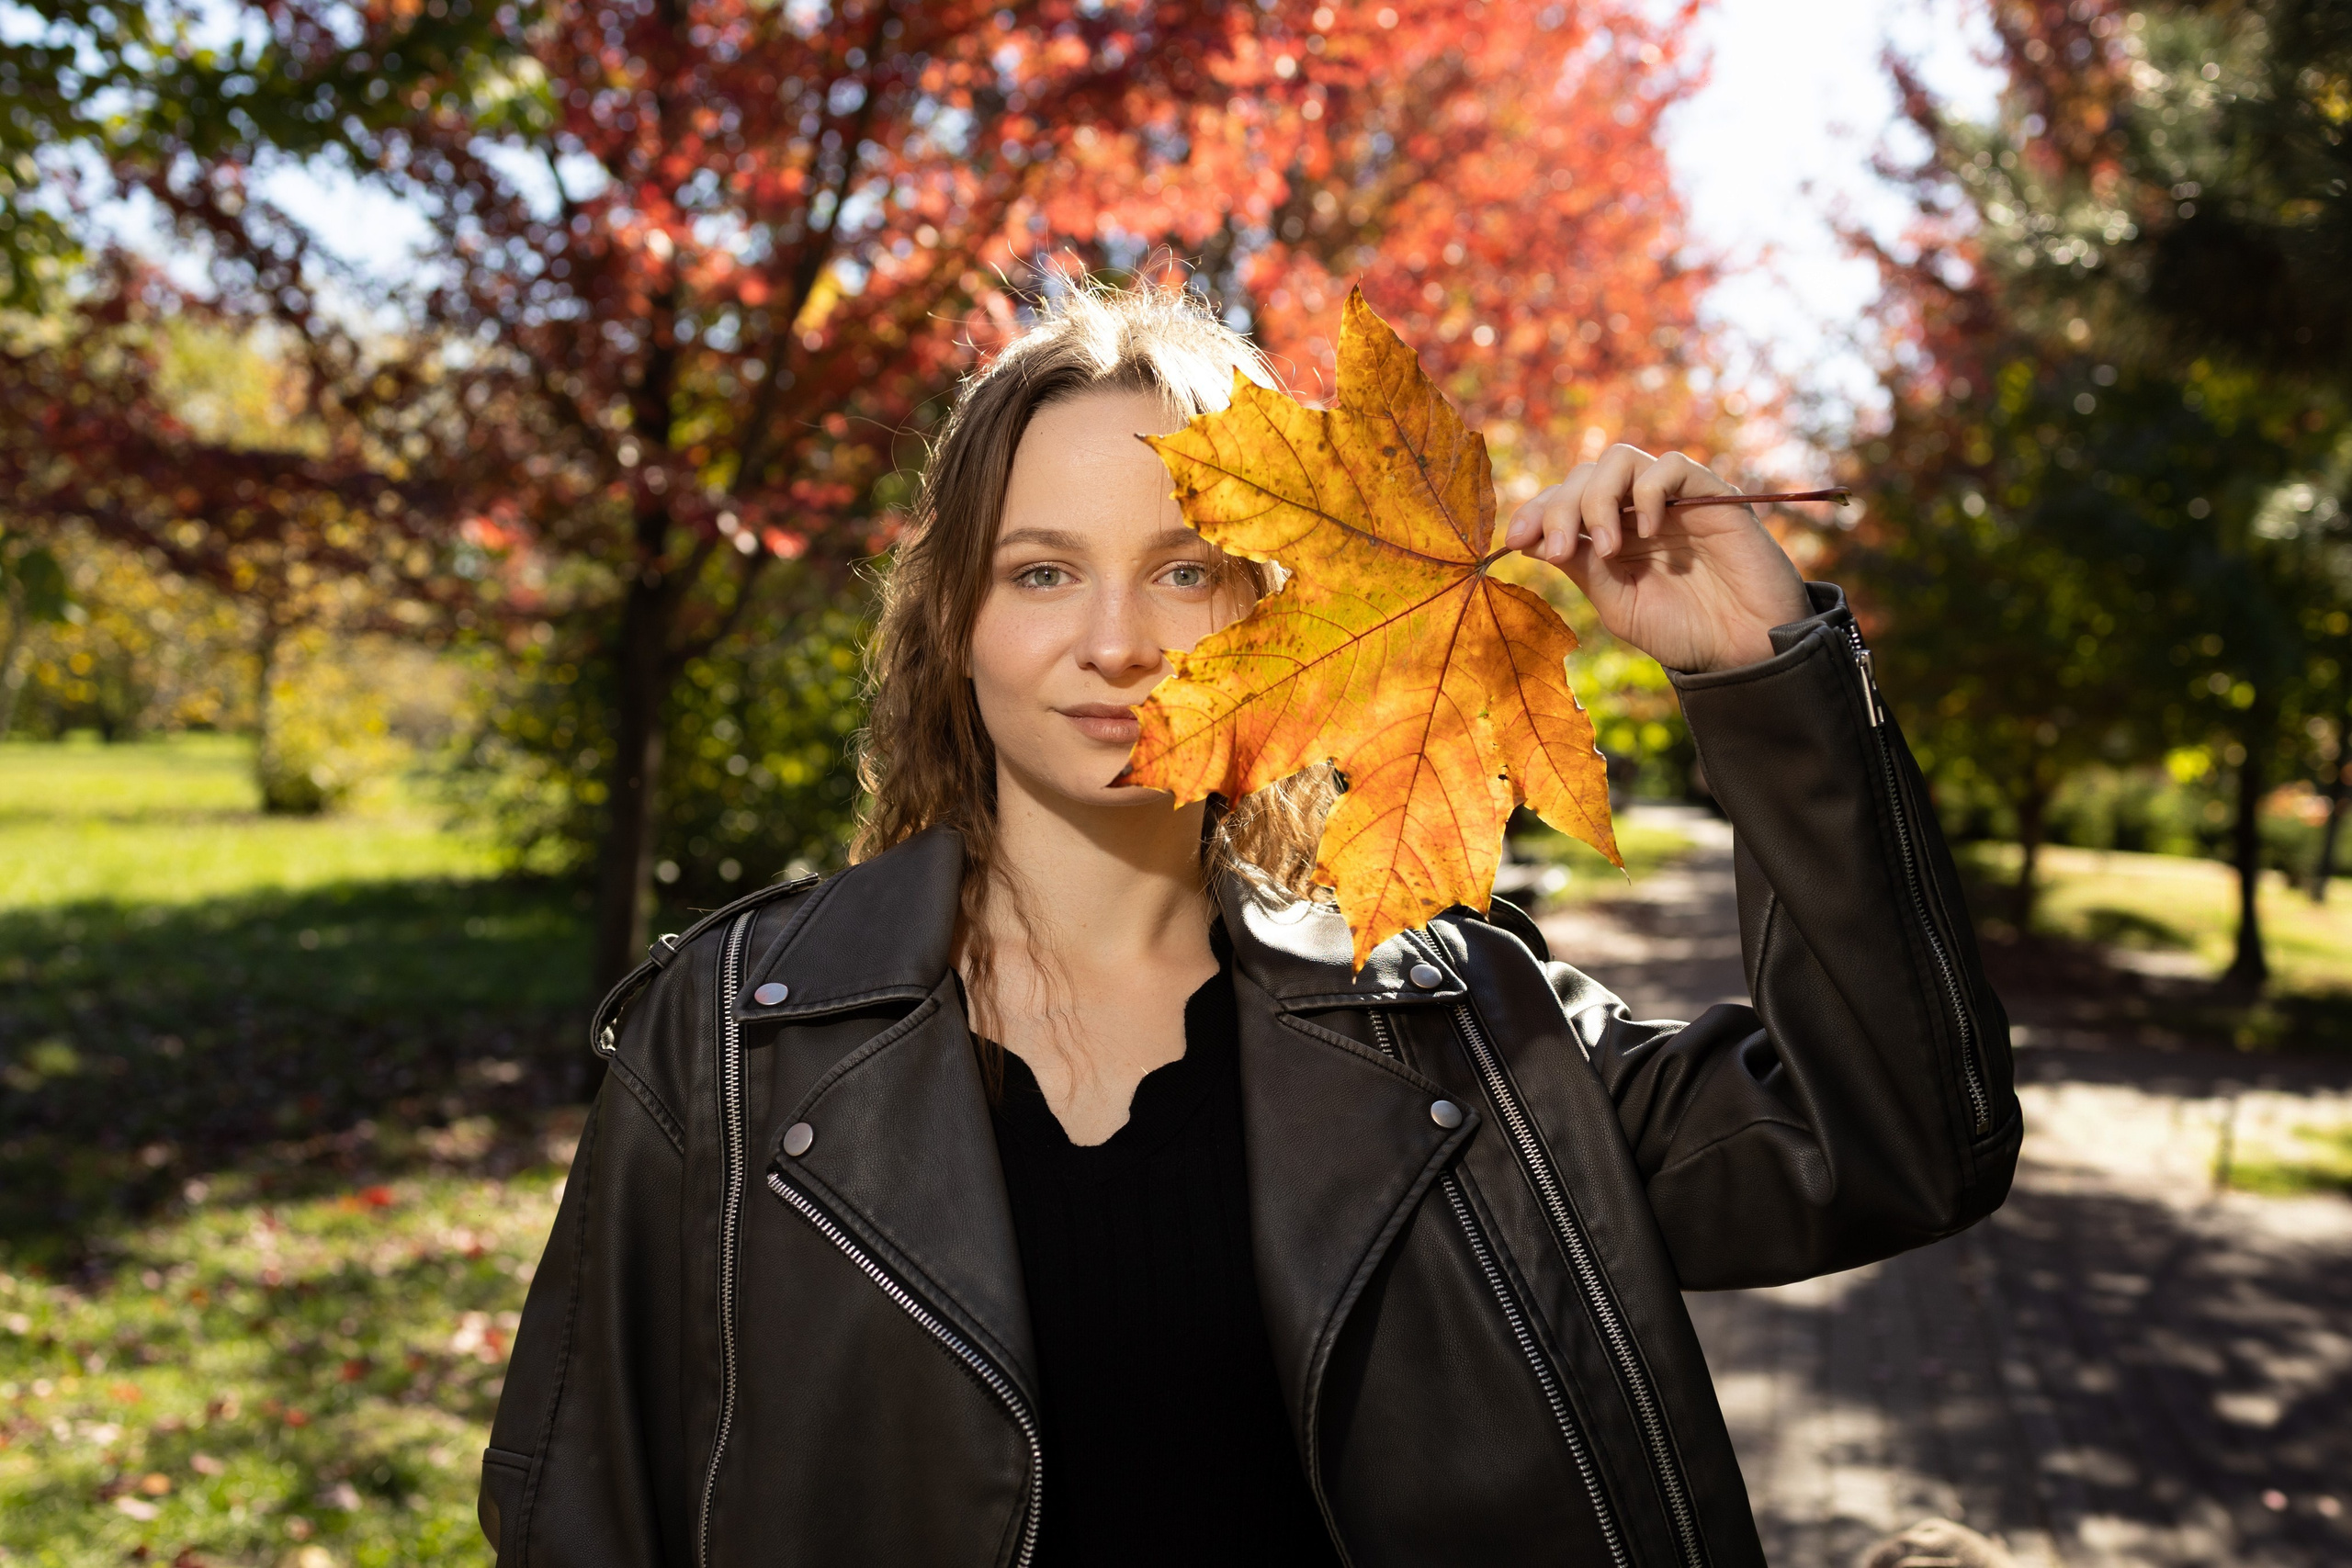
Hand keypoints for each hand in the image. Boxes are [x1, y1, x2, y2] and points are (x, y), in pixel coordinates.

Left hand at [1500, 444, 1809, 672]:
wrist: (1745, 651)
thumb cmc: (1684, 632)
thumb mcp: (1618, 604)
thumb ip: (1583, 568)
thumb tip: (1532, 539)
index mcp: (1610, 535)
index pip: (1563, 501)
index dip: (1536, 512)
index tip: (1515, 541)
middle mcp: (1637, 510)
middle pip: (1584, 476)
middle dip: (1560, 508)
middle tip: (1559, 551)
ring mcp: (1673, 499)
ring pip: (1620, 459)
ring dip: (1599, 498)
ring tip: (1608, 548)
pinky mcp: (1712, 495)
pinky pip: (1671, 466)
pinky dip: (1650, 493)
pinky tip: (1648, 534)